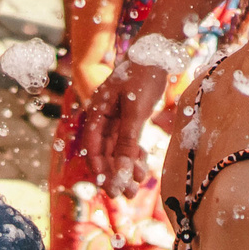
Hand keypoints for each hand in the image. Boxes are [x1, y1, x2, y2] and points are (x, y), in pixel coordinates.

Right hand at [73, 49, 176, 191]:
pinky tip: (143, 170)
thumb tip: (122, 170)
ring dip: (126, 168)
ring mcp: (116, 117)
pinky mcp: (130, 117)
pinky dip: (135, 155)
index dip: (98, 168)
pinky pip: (129, 142)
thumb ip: (128, 140)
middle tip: (124, 195)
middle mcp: (103, 115)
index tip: (106, 187)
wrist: (156, 54)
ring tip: (136, 188)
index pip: (92, 145)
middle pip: (105, 151)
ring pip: (118, 149)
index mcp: (97, 110)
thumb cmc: (142, 77)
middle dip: (114, 174)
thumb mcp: (135, 110)